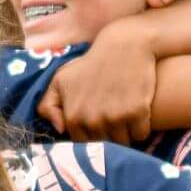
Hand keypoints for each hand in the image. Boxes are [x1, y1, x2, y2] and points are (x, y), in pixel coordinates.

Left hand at [39, 27, 156, 143]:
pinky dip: (141, 128)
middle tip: (114, 117)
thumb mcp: (61, 80)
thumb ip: (48, 105)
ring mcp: (115, 117)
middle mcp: (93, 120)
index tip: (98, 123)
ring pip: (123, 143)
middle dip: (109, 135)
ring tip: (126, 116)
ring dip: (126, 134)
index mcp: (73, 116)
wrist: (124, 45)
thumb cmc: (91, 65)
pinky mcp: (137, 112)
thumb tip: (59, 129)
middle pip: (104, 145)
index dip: (92, 134)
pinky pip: (140, 135)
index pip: (83, 143)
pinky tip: (139, 113)